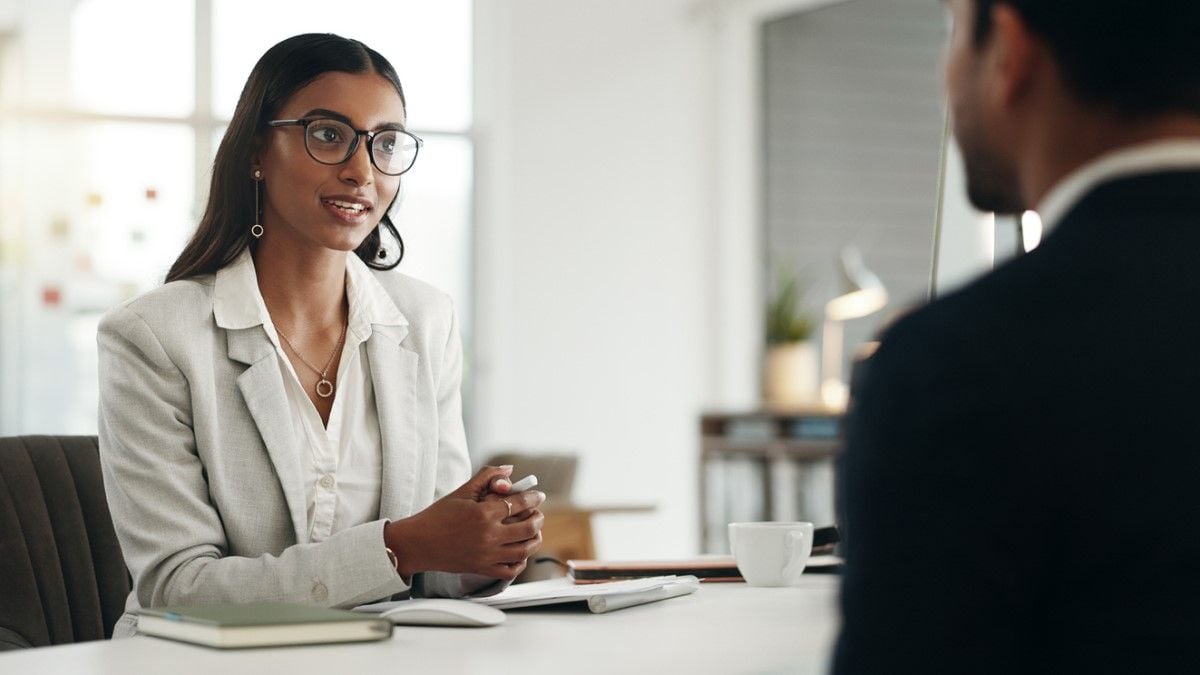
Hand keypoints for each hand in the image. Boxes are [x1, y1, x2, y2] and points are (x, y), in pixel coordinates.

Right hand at [385, 466, 545, 580]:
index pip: (520, 503)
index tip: (538, 496)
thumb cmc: (438, 516)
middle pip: (528, 527)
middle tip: (537, 514)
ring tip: (534, 532)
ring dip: (534, 539)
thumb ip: (487, 477)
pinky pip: (511, 570)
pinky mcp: (482, 569)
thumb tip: (509, 469)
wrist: (418, 543)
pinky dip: (520, 562)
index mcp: (484, 513)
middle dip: (538, 518)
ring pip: (524, 550)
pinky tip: (520, 552)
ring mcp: (487, 555)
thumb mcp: (462, 492)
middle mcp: (489, 535)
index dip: (533, 498)